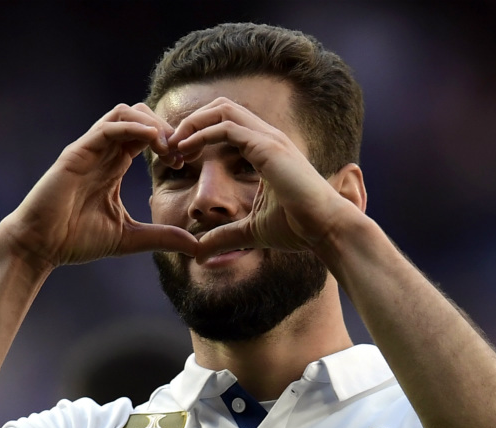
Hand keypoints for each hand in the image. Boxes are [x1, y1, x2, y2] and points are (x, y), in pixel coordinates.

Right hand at [0, 104, 198, 268]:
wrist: (39, 246)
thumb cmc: (75, 240)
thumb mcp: (129, 238)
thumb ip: (160, 237)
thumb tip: (195, 246)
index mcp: (113, 165)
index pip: (147, 136)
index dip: (171, 142)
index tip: (186, 162)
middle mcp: (103, 151)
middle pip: (140, 115)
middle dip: (166, 128)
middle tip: (182, 152)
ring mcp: (89, 149)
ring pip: (125, 112)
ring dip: (153, 124)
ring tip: (169, 147)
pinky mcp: (77, 152)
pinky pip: (109, 127)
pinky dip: (134, 128)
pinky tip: (154, 142)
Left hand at [167, 97, 363, 260]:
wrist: (326, 230)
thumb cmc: (298, 229)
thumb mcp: (250, 232)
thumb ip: (224, 237)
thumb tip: (199, 252)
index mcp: (265, 149)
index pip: (226, 124)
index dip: (198, 134)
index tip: (177, 157)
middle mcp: (268, 137)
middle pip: (221, 108)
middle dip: (191, 122)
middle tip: (170, 146)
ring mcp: (269, 138)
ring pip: (222, 109)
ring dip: (192, 124)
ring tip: (173, 146)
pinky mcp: (267, 147)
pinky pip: (226, 128)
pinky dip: (201, 134)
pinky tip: (185, 150)